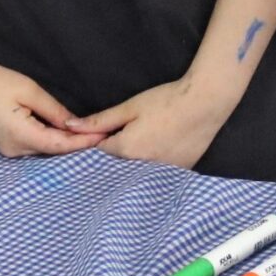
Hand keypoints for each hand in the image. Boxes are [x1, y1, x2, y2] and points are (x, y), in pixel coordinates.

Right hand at [0, 58, 102, 158]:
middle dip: (77, 145)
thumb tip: (74, 124)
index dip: (84, 142)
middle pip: (53, 151)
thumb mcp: (29, 91)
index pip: (61, 145)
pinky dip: (49, 141)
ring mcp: (7, 150)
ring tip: (88, 136)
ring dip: (64, 144)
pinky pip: (32, 146)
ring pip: (43, 150)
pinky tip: (63, 134)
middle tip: (102, 136)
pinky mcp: (4, 144)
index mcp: (21, 136)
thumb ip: (54, 110)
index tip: (104, 137)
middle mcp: (14, 150)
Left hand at [70, 77, 235, 169]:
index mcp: (125, 150)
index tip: (105, 132)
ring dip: (134, 164)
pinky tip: (161, 149)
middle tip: (129, 136)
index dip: (99, 141)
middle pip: (117, 167)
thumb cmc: (166, 101)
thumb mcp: (129, 107)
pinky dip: (153, 166)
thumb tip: (68, 126)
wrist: (206, 103)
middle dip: (115, 156)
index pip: (99, 153)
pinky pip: (157, 175)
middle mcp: (141, 168)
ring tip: (146, 142)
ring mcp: (161, 174)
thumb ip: (99, 121)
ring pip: (137, 173)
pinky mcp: (178, 173)